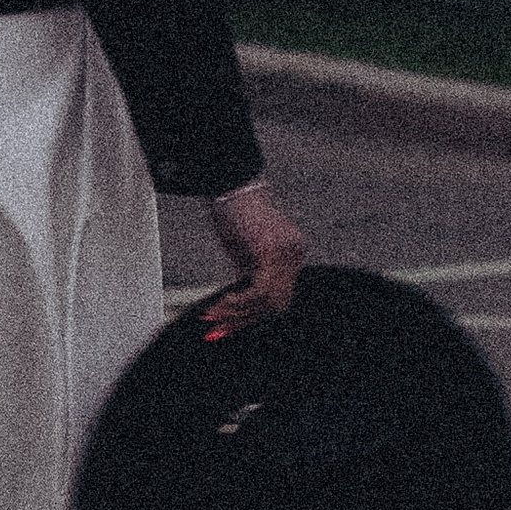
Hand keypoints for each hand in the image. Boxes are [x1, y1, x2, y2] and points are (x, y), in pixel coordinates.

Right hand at [200, 180, 305, 332]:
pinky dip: (240, 301)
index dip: (252, 316)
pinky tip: (223, 300)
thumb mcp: (241, 249)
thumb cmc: (232, 210)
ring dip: (238, 312)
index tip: (227, 326)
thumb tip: (240, 301)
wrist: (229, 182)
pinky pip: (261, 290)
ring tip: (215, 313)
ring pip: (269, 301)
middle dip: (244, 319)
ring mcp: (287, 253)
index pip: (278, 297)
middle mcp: (295, 254)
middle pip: (277, 304)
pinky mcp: (273, 251)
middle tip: (217, 326)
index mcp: (291, 253)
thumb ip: (247, 273)